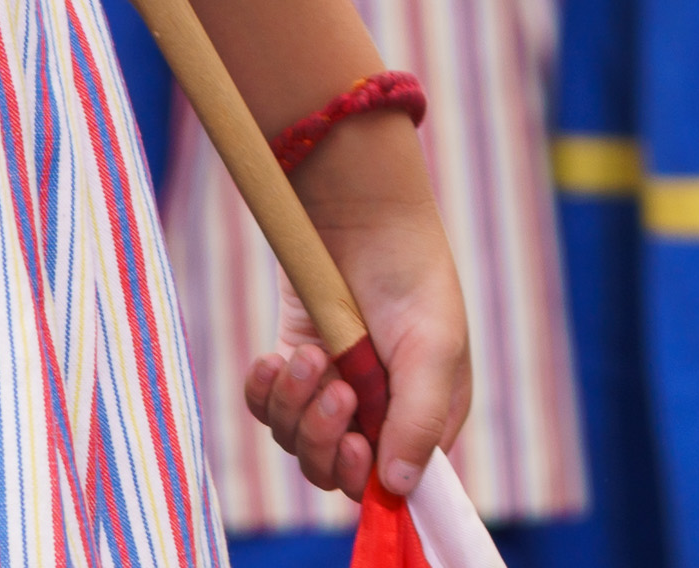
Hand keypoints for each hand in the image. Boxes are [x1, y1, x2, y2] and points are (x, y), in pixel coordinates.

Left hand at [237, 169, 468, 504]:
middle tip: (336, 390)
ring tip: (310, 356)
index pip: (392, 483)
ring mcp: (332, 389)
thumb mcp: (433, 349)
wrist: (358, 210)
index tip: (355, 445)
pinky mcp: (294, 366)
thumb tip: (398, 489)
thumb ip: (420, 421)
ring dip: (296, 406)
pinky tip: (272, 358)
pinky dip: (265, 392)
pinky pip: (266, 408)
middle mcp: (376, 411)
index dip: (367, 477)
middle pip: (335, 471)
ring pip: (296, 441)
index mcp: (423, 415)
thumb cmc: (410, 275)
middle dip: (325, 437)